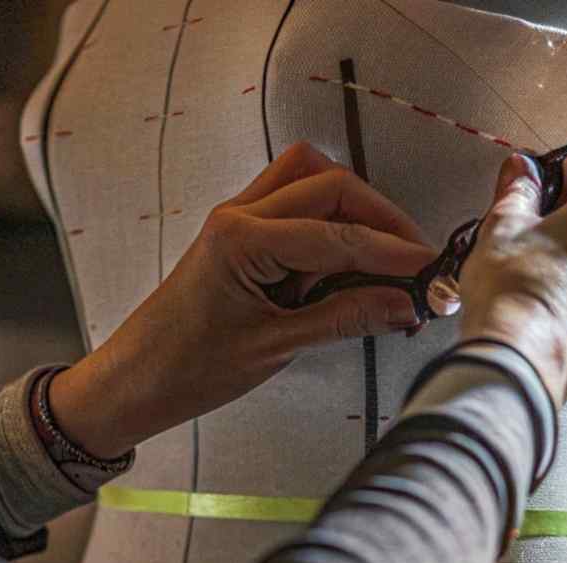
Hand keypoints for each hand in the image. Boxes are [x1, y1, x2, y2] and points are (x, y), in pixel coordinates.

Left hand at [45, 142, 436, 457]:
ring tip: (383, 255)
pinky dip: (327, 218)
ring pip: (309, 177)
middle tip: (414, 260)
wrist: (134, 380)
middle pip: (330, 184)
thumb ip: (344, 318)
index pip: (338, 235)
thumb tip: (404, 304)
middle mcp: (238, 214)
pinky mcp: (238, 231)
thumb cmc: (188, 368)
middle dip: (380, 218)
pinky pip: (292, 202)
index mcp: (243, 239)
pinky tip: (345, 259)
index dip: (393, 252)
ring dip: (353, 207)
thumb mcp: (275, 348)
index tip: (432, 271)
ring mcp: (236, 216)